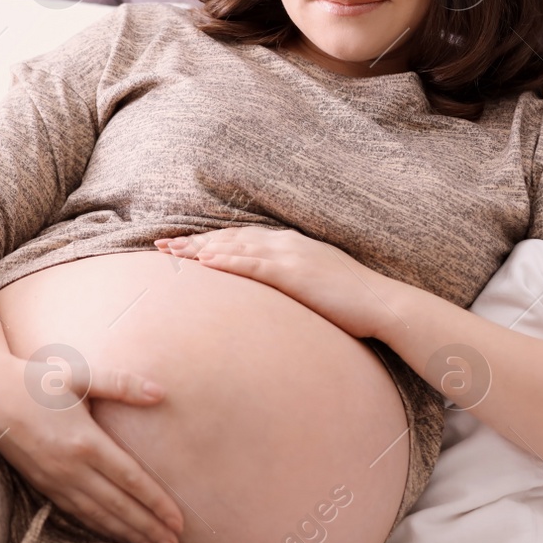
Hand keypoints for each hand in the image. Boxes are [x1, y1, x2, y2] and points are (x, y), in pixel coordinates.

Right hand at [0, 355, 184, 542]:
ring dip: (128, 535)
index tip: (179, 522)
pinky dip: (100, 529)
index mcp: (85, 442)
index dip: (157, 503)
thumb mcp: (80, 376)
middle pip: (119, 506)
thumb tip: (160, 392)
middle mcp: (70, 468)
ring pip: (98, 516)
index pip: (131, 480)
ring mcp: (54, 481)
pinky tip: (116, 536)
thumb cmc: (36, 381)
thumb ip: (121, 384)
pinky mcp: (41, 486)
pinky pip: (77, 514)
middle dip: (149, 528)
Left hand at [154, 226, 397, 338]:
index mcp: (289, 245)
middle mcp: (285, 243)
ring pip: (234, 247)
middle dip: (193, 242)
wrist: (380, 303)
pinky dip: (227, 261)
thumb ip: (290, 281)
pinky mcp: (294, 272)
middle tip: (161, 247)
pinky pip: (253, 264)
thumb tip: (270, 292)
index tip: (181, 247)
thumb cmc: (351, 301)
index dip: (208, 241)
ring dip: (200, 249)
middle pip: (229, 239)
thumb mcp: (315, 284)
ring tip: (172, 253)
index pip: (239, 239)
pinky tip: (205, 263)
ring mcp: (289, 255)